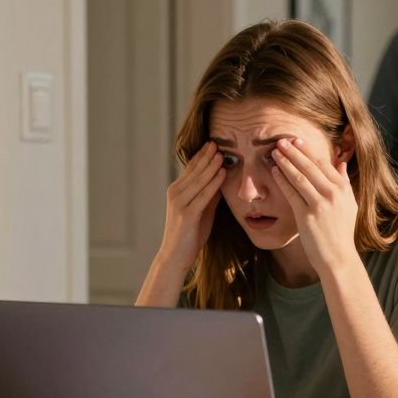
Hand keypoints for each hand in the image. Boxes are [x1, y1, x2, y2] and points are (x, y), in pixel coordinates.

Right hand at [156, 142, 224, 270]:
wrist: (175, 256)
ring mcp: (180, 203)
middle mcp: (175, 193)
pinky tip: (222, 173)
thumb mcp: (201, 211)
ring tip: (221, 153)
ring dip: (211, 165)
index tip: (213, 143)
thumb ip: (209, 195)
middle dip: (206, 156)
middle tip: (217, 142)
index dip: (202, 155)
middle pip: (194, 170)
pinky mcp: (187, 213)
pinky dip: (213, 182)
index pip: (191, 168)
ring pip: (199, 180)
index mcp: (177, 191)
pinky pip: (203, 194)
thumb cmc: (189, 235)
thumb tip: (221, 179)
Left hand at [269, 138, 358, 273]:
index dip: (308, 150)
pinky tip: (274, 172)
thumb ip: (345, 182)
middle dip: (294, 151)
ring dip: (286, 163)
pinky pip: (292, 194)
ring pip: (299, 177)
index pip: (323, 163)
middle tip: (281, 140)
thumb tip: (341, 164)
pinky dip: (282, 181)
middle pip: (310, 166)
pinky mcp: (306, 216)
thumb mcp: (350, 204)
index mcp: (343, 188)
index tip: (296, 140)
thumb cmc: (342, 232)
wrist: (338, 257)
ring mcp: (320, 204)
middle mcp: (332, 194)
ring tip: (275, 152)